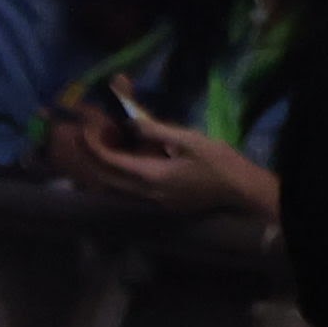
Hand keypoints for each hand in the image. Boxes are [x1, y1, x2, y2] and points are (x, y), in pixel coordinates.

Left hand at [56, 100, 266, 220]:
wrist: (243, 190)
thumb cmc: (219, 162)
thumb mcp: (188, 139)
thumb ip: (155, 130)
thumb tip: (129, 122)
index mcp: (152, 177)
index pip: (110, 163)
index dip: (93, 145)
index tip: (85, 128)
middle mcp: (148, 195)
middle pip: (106, 180)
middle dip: (91, 158)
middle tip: (86, 136)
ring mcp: (156, 203)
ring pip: (116, 188)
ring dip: (104, 169)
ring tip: (102, 145)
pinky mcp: (165, 204)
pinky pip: (131, 192)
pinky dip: (120, 176)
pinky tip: (124, 160)